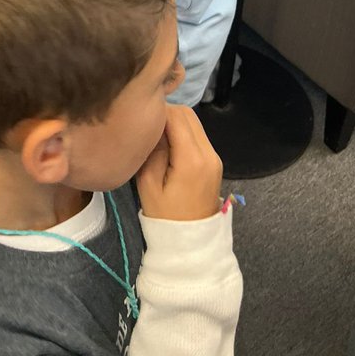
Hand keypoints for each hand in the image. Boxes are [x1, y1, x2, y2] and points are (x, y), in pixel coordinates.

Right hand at [136, 105, 222, 222]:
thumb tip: (153, 124)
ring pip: (194, 122)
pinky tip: (167, 144)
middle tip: (146, 125)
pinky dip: (183, 132)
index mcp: (192, 159)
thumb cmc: (165, 216)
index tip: (140, 118)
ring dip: (175, 122)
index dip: (157, 111)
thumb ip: (151, 149)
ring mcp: (214, 157)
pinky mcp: (214, 161)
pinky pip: (197, 135)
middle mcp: (209, 153)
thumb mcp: (148, 184)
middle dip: (167, 113)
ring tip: (155, 136)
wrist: (191, 243)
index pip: (176, 116)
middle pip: (188, 114)